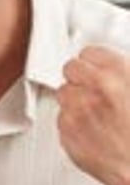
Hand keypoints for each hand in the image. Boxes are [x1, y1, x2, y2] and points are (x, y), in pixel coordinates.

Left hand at [56, 45, 129, 184]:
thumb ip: (123, 76)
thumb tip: (107, 67)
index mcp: (119, 74)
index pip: (89, 53)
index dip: (93, 63)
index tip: (94, 69)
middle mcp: (96, 88)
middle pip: (70, 69)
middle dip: (79, 78)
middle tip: (90, 90)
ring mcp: (78, 109)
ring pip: (63, 93)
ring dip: (74, 101)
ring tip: (95, 115)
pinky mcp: (67, 131)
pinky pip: (62, 118)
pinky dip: (72, 123)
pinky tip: (91, 131)